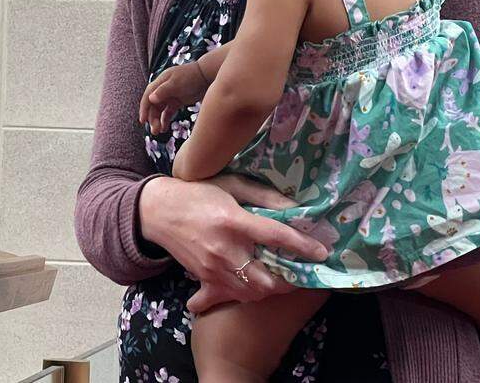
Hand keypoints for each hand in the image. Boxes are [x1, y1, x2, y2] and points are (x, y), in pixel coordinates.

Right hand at [138, 174, 328, 313]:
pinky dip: (249, 291)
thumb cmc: (197, 194)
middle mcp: (224, 249)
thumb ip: (263, 196)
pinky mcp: (203, 278)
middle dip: (288, 280)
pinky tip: (253, 280)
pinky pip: (233, 294)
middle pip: (267, 281)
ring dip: (270, 288)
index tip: (321, 252)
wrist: (157, 212)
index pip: (276, 237)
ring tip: (277, 275)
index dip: (303, 246)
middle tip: (297, 270)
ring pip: (253, 294)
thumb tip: (294, 209)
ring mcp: (212, 268)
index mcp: (233, 221)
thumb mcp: (230, 184)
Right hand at [139, 61, 207, 134]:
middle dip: (152, 118)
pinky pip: (168, 112)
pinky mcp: (177, 101)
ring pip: (160, 111)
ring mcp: (169, 96)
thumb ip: (163, 91)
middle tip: (155, 131)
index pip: (147, 97)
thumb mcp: (176, 83)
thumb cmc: (190, 76)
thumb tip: (150, 99)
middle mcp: (162, 90)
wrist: (206, 75)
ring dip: (158, 121)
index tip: (142, 121)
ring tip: (159, 132)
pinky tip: (165, 128)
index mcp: (159, 83)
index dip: (144, 109)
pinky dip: (165, 120)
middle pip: (153, 106)